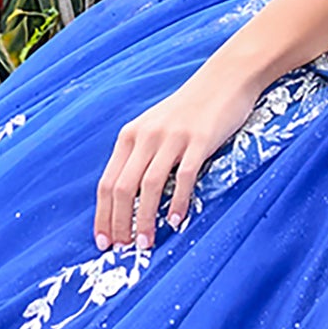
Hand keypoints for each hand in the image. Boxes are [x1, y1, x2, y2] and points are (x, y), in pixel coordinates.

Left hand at [94, 51, 266, 248]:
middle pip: (122, 187)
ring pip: (148, 186)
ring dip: (145, 219)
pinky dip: (177, 203)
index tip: (104, 241)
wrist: (225, 79)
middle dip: (119, 223)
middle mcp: (145, 137)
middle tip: (123, 249)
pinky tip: (176, 221)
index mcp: (130, 136)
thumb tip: (131, 198)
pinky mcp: (198, 141)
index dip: (103, 215)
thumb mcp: (157, 129)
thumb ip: (142, 156)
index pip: (107, 183)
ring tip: (146, 243)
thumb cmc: (191, 110)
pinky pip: (183, 177)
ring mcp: (171, 138)